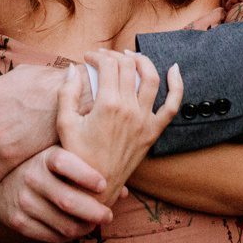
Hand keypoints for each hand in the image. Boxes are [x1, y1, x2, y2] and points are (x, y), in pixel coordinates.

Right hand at [0, 144, 118, 242]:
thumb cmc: (43, 167)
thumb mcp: (62, 158)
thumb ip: (91, 169)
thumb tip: (124, 192)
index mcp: (45, 157)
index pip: (65, 163)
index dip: (86, 175)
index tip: (103, 185)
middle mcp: (32, 177)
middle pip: (68, 200)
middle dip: (94, 212)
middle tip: (108, 216)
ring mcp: (23, 200)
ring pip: (62, 223)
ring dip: (84, 228)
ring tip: (94, 224)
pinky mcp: (17, 220)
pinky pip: (50, 236)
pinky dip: (67, 237)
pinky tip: (75, 230)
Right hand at [57, 51, 182, 200]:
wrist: (95, 186)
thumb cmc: (78, 156)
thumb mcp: (64, 124)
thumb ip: (66, 93)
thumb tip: (71, 68)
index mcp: (107, 105)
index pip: (108, 65)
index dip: (97, 56)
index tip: (88, 58)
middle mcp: (130, 109)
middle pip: (128, 67)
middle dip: (115, 56)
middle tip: (104, 59)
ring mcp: (144, 120)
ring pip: (151, 78)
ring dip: (142, 61)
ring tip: (131, 57)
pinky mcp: (153, 132)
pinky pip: (172, 106)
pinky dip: (177, 85)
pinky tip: (174, 70)